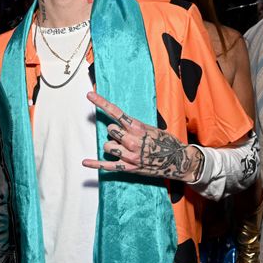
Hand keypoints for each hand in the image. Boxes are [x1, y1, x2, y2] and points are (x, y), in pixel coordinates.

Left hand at [83, 91, 203, 181]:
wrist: (178, 161)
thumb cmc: (166, 143)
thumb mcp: (152, 129)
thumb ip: (135, 127)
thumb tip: (119, 127)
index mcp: (138, 128)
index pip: (116, 112)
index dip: (101, 103)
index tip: (89, 94)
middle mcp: (132, 141)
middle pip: (110, 131)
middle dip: (115, 132)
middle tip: (126, 137)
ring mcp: (130, 155)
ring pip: (107, 146)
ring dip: (112, 146)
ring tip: (125, 149)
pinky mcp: (128, 168)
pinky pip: (107, 165)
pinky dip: (95, 164)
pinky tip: (85, 162)